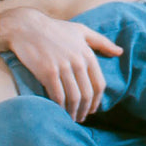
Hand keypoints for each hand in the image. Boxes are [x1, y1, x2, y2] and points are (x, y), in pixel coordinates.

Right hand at [7, 9, 123, 121]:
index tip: (93, 109)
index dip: (97, 100)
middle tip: (82, 118)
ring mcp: (63, 67)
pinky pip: (58, 96)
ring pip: (74, 98)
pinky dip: (60, 107)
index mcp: (87, 54)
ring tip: (71, 118)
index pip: (99, 84)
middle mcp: (78, 62)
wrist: (26, 27)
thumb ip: (102, 42)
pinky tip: (59, 112)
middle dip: (86, 110)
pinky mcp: (48, 72)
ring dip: (74, 112)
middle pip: (87, 94)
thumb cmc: (54, 29)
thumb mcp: (81, 30)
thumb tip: (120, 52)